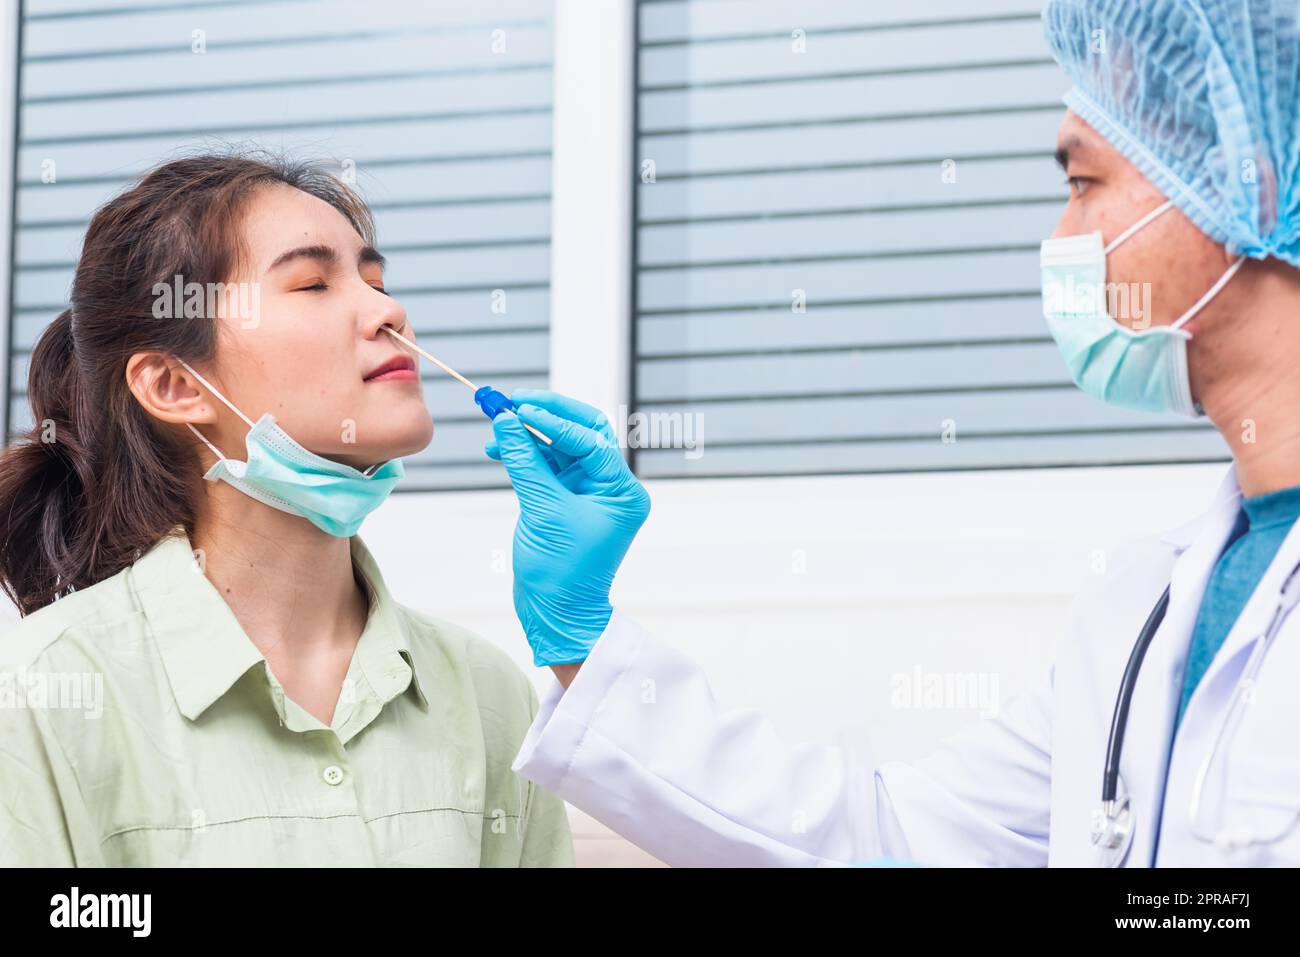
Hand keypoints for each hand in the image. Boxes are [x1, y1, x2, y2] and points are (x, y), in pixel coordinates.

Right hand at [485, 389, 649, 666]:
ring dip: (528, 435)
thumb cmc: (562, 572)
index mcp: (621, 491)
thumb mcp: (543, 511)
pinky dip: (524, 455)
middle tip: (513, 401)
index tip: (520, 408)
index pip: (591, 440)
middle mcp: (610, 487)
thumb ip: (526, 462)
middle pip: (582, 433)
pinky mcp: (565, 500)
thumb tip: (507, 421)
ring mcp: (588, 492)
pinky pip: (546, 466)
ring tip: (496, 426)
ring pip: (560, 447)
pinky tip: (499, 448)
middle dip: (547, 415)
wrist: (557, 613)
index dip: (554, 421)